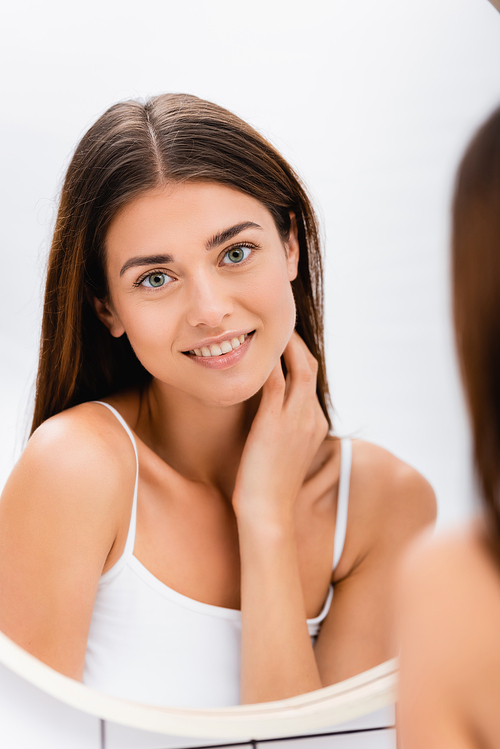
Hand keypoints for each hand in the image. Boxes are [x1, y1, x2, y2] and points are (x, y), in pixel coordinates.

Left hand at [233, 331, 328, 525]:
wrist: (267, 513)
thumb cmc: (268, 487)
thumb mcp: (282, 453)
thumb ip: (282, 430)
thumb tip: (266, 417)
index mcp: (316, 424)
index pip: (311, 380)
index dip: (298, 357)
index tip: (280, 343)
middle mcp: (312, 417)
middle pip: (310, 366)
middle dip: (295, 342)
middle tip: (275, 326)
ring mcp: (297, 419)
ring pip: (300, 366)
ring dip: (285, 344)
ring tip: (266, 328)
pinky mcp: (276, 423)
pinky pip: (276, 381)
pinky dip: (268, 362)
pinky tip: (254, 351)